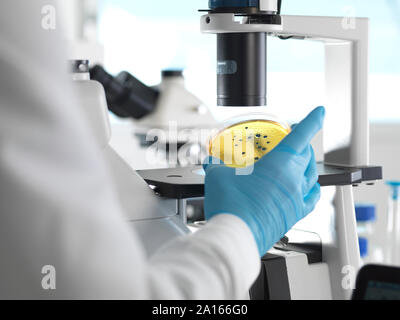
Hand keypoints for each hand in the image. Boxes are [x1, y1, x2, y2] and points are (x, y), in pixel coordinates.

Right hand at [203, 107, 324, 255]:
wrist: (236, 237)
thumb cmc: (231, 207)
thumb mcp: (218, 177)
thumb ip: (217, 165)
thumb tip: (212, 162)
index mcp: (279, 164)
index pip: (302, 136)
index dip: (312, 120)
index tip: (319, 112)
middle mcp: (293, 180)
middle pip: (306, 155)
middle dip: (301, 144)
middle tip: (290, 141)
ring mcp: (296, 198)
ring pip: (312, 175)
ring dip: (306, 164)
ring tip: (296, 162)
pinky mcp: (294, 214)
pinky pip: (311, 197)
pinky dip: (311, 188)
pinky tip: (306, 188)